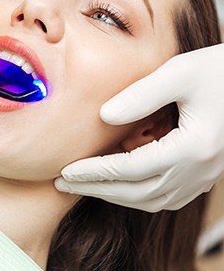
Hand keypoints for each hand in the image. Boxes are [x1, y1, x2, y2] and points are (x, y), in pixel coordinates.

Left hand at [56, 43, 223, 211]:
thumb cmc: (219, 70)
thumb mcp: (179, 72)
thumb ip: (141, 94)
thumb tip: (103, 116)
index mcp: (194, 146)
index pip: (130, 168)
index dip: (94, 172)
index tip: (65, 171)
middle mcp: (201, 170)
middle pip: (138, 193)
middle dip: (97, 190)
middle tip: (63, 184)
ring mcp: (205, 176)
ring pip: (152, 201)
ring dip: (115, 196)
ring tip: (85, 186)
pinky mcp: (205, 174)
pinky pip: (167, 198)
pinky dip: (137, 196)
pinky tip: (120, 186)